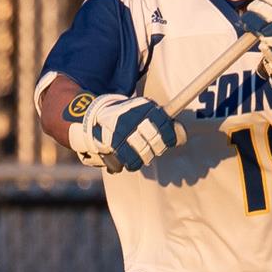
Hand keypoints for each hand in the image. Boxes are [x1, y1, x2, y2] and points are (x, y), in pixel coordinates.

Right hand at [66, 93, 185, 171]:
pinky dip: (130, 163)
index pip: (166, 125)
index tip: (171, 141)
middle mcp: (133, 119)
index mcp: (143, 108)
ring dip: (145, 157)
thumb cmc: (123, 115)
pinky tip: (128, 159)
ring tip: (140, 153)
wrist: (90, 117)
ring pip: (145, 154)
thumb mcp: (140, 109)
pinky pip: (130, 163)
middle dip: (157, 148)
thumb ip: (159, 119)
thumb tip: (181, 135)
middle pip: (156, 142)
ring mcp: (122, 133)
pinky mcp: (112, 146)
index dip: (171, 136)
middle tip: (153, 148)